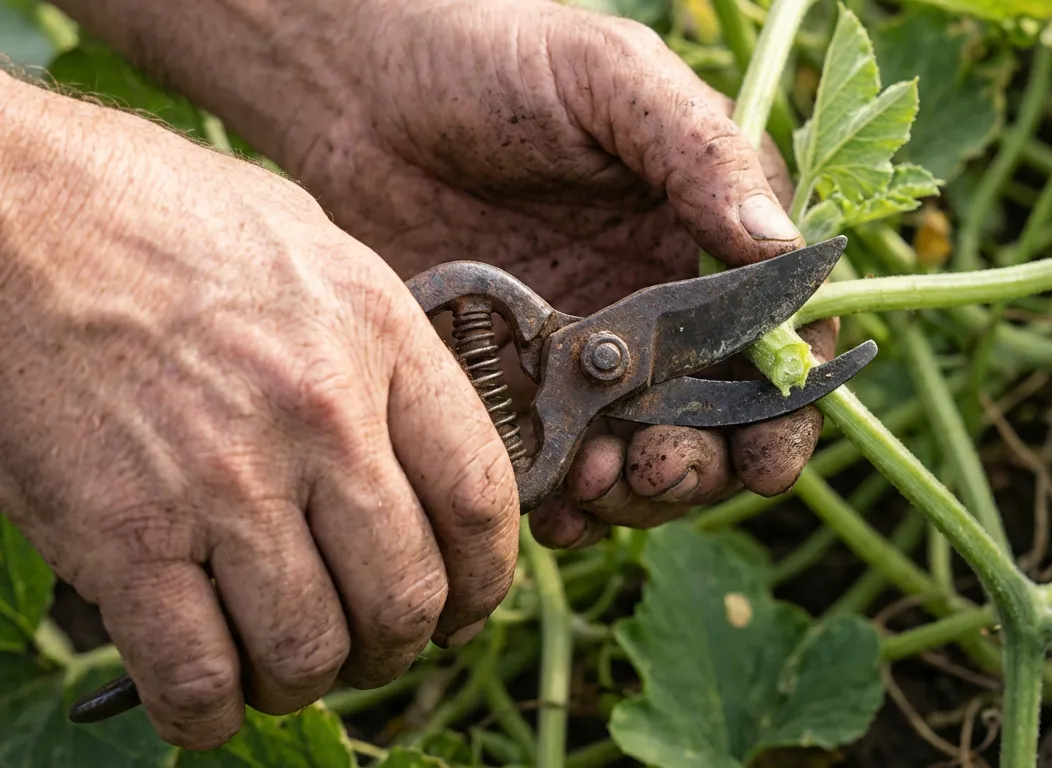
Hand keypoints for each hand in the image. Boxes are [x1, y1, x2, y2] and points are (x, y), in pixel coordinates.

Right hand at [0, 75, 518, 747]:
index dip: (486, 579)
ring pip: (312, 647)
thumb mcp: (316, 247)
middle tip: (374, 642)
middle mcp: (318, 416)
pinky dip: (211, 712)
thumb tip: (424, 444)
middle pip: (408, 593)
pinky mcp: (119, 535)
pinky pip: (196, 674)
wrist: (13, 206)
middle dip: (401, 644)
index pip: (481, 499)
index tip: (466, 604)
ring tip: (289, 661)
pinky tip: (211, 695)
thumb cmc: (164, 216)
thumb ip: (382, 348)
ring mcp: (221, 481)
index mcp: (378, 339)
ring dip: (309, 679)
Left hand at [274, 0, 838, 546]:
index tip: (768, 447)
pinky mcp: (510, 384)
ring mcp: (583, 356)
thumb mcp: (611, 79)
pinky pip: (554, 465)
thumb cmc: (494, 57)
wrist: (357, 85)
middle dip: (708, 465)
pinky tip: (555, 503)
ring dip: (638, 493)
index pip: (780, 337)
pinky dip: (567, 500)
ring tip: (599, 479)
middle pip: (719, 421)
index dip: (789, 404)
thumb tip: (783, 247)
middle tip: (660, 466)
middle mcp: (658, 309)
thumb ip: (699, 156)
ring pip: (641, 458)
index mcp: (703, 238)